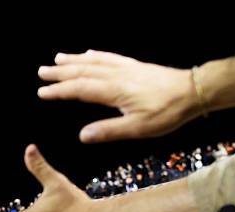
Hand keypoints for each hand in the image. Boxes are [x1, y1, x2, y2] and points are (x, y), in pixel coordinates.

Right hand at [37, 50, 199, 142]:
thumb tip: (83, 136)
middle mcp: (116, 76)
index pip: (79, 89)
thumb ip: (108, 131)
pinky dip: (95, 55)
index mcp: (113, 91)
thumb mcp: (138, 128)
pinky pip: (109, 57)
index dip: (59, 91)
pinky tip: (89, 53)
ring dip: (74, 60)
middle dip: (60, 72)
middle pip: (82, 71)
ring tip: (58, 58)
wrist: (192, 92)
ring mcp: (125, 68)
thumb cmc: (166, 112)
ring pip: (93, 61)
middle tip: (41, 72)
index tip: (42, 92)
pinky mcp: (134, 67)